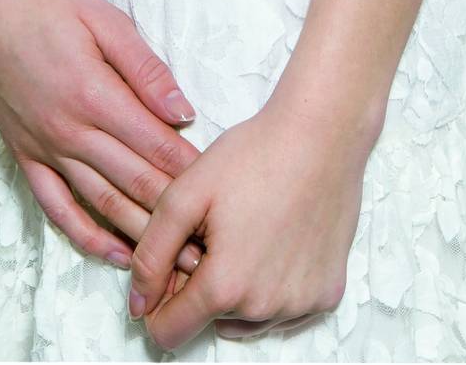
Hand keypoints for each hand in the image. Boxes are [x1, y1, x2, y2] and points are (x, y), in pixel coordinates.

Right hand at [0, 0, 205, 278]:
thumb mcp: (100, 16)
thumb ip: (144, 67)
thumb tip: (182, 110)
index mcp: (93, 93)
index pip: (154, 144)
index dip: (190, 171)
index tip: (220, 191)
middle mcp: (69, 130)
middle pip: (133, 182)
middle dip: (175, 215)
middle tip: (209, 245)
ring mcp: (43, 146)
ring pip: (100, 202)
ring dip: (139, 234)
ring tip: (173, 261)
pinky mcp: (23, 153)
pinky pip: (56, 206)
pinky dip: (86, 235)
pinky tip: (112, 253)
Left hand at [127, 91, 372, 347]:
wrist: (322, 134)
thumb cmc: (255, 155)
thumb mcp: (186, 193)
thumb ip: (152, 253)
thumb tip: (138, 305)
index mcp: (225, 286)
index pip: (170, 331)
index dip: (158, 302)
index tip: (169, 266)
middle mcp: (265, 308)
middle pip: (211, 321)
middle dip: (203, 285)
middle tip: (217, 232)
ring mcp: (301, 305)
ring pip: (248, 319)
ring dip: (239, 290)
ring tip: (248, 233)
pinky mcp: (328, 294)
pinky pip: (285, 309)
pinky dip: (274, 286)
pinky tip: (278, 240)